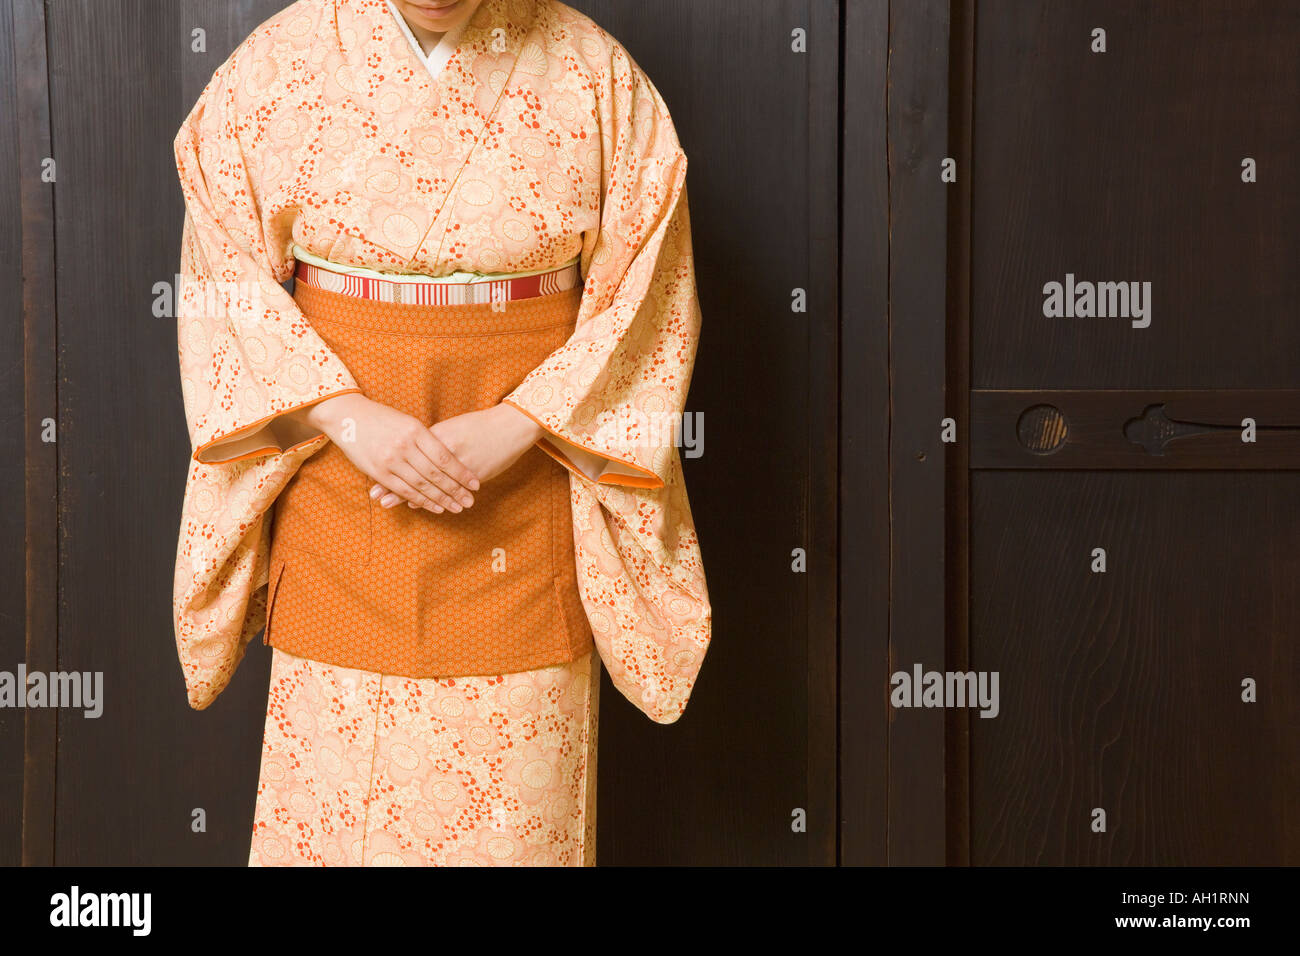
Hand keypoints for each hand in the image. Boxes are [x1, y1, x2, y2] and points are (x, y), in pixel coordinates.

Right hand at [287, 393, 480, 512]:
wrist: (348, 416)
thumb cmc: (383, 418)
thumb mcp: (408, 422)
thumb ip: (427, 439)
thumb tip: (449, 457)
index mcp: (415, 430)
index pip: (444, 457)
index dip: (461, 473)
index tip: (475, 484)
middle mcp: (404, 446)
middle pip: (436, 473)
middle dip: (455, 490)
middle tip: (470, 501)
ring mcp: (390, 460)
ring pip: (421, 485)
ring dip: (441, 499)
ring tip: (456, 507)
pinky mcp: (379, 472)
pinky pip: (404, 490)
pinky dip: (421, 500)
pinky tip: (434, 507)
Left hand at [370, 403, 542, 508]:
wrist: (512, 425)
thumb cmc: (481, 426)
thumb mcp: (453, 429)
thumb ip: (433, 441)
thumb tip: (414, 454)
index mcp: (436, 434)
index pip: (408, 453)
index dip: (391, 467)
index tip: (374, 479)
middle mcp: (444, 447)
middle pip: (414, 469)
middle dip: (395, 485)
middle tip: (378, 499)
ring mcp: (459, 461)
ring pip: (430, 482)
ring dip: (411, 496)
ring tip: (393, 505)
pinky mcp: (473, 472)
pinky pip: (449, 487)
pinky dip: (435, 496)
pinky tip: (423, 505)